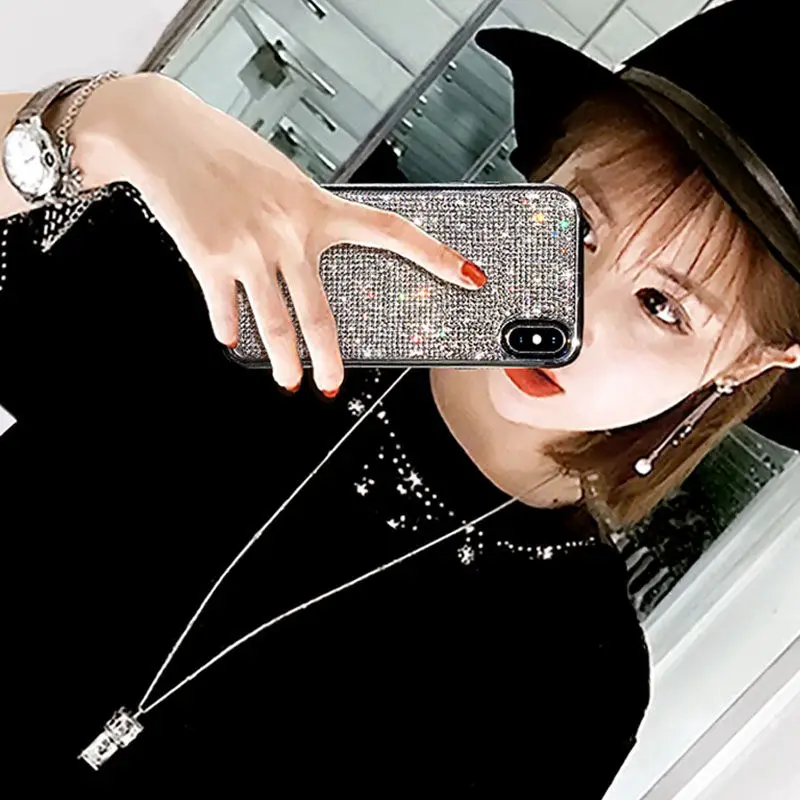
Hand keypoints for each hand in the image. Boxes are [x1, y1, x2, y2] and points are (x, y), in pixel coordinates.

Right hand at [75, 73, 485, 394]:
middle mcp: (288, 231)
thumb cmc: (228, 152)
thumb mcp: (283, 179)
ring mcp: (249, 247)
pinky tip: (231, 337)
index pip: (389, 231)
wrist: (164, 132)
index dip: (433, 255)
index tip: (467, 275)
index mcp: (316, 206)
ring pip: (275, 324)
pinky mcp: (208, 257)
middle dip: (329, 358)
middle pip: (320, 313)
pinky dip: (229, 327)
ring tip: (289, 380)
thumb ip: (304, 219)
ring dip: (283, 362)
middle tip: (332, 385)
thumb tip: (310, 262)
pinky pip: (224, 308)